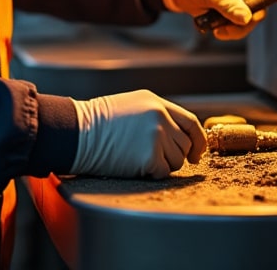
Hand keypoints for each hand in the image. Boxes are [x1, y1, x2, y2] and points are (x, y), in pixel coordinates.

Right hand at [69, 90, 207, 178]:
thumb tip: (178, 136)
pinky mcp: (149, 156)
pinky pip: (163, 172)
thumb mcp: (132, 106)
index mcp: (156, 103)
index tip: (197, 152)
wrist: (79, 133)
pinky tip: (135, 164)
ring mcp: (156, 136)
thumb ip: (156, 115)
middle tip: (158, 159)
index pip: (190, 121)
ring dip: (163, 165)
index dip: (198, 139)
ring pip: (176, 160)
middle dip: (177, 155)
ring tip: (139, 158)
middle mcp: (160, 117)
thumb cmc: (99, 123)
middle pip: (185, 143)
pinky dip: (152, 173)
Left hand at [162, 0, 276, 38]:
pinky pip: (236, 25)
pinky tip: (215, 30)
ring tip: (219, 30)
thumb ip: (230, 5)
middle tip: (234, 23)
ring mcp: (236, 1)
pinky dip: (228, 30)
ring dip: (236, 28)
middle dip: (248, 20)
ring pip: (248, 20)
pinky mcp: (227, 12)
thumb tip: (247, 19)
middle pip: (260, 8)